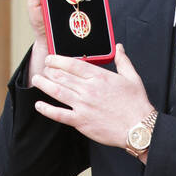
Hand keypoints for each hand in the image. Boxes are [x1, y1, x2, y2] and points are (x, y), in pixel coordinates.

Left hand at [30, 43, 152, 149]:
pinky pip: (60, 114)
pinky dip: (47, 109)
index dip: (58, 60)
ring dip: (44, 85)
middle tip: (43, 69)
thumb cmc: (136, 104)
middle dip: (49, 71)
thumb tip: (119, 48)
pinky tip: (39, 105)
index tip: (51, 59)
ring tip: (36, 80)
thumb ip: (123, 61)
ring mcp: (83, 106)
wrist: (138, 127)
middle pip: (62, 76)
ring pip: (57, 92)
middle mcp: (88, 89)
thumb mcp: (132, 78)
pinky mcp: (81, 122)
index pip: (72, 64)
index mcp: (99, 77)